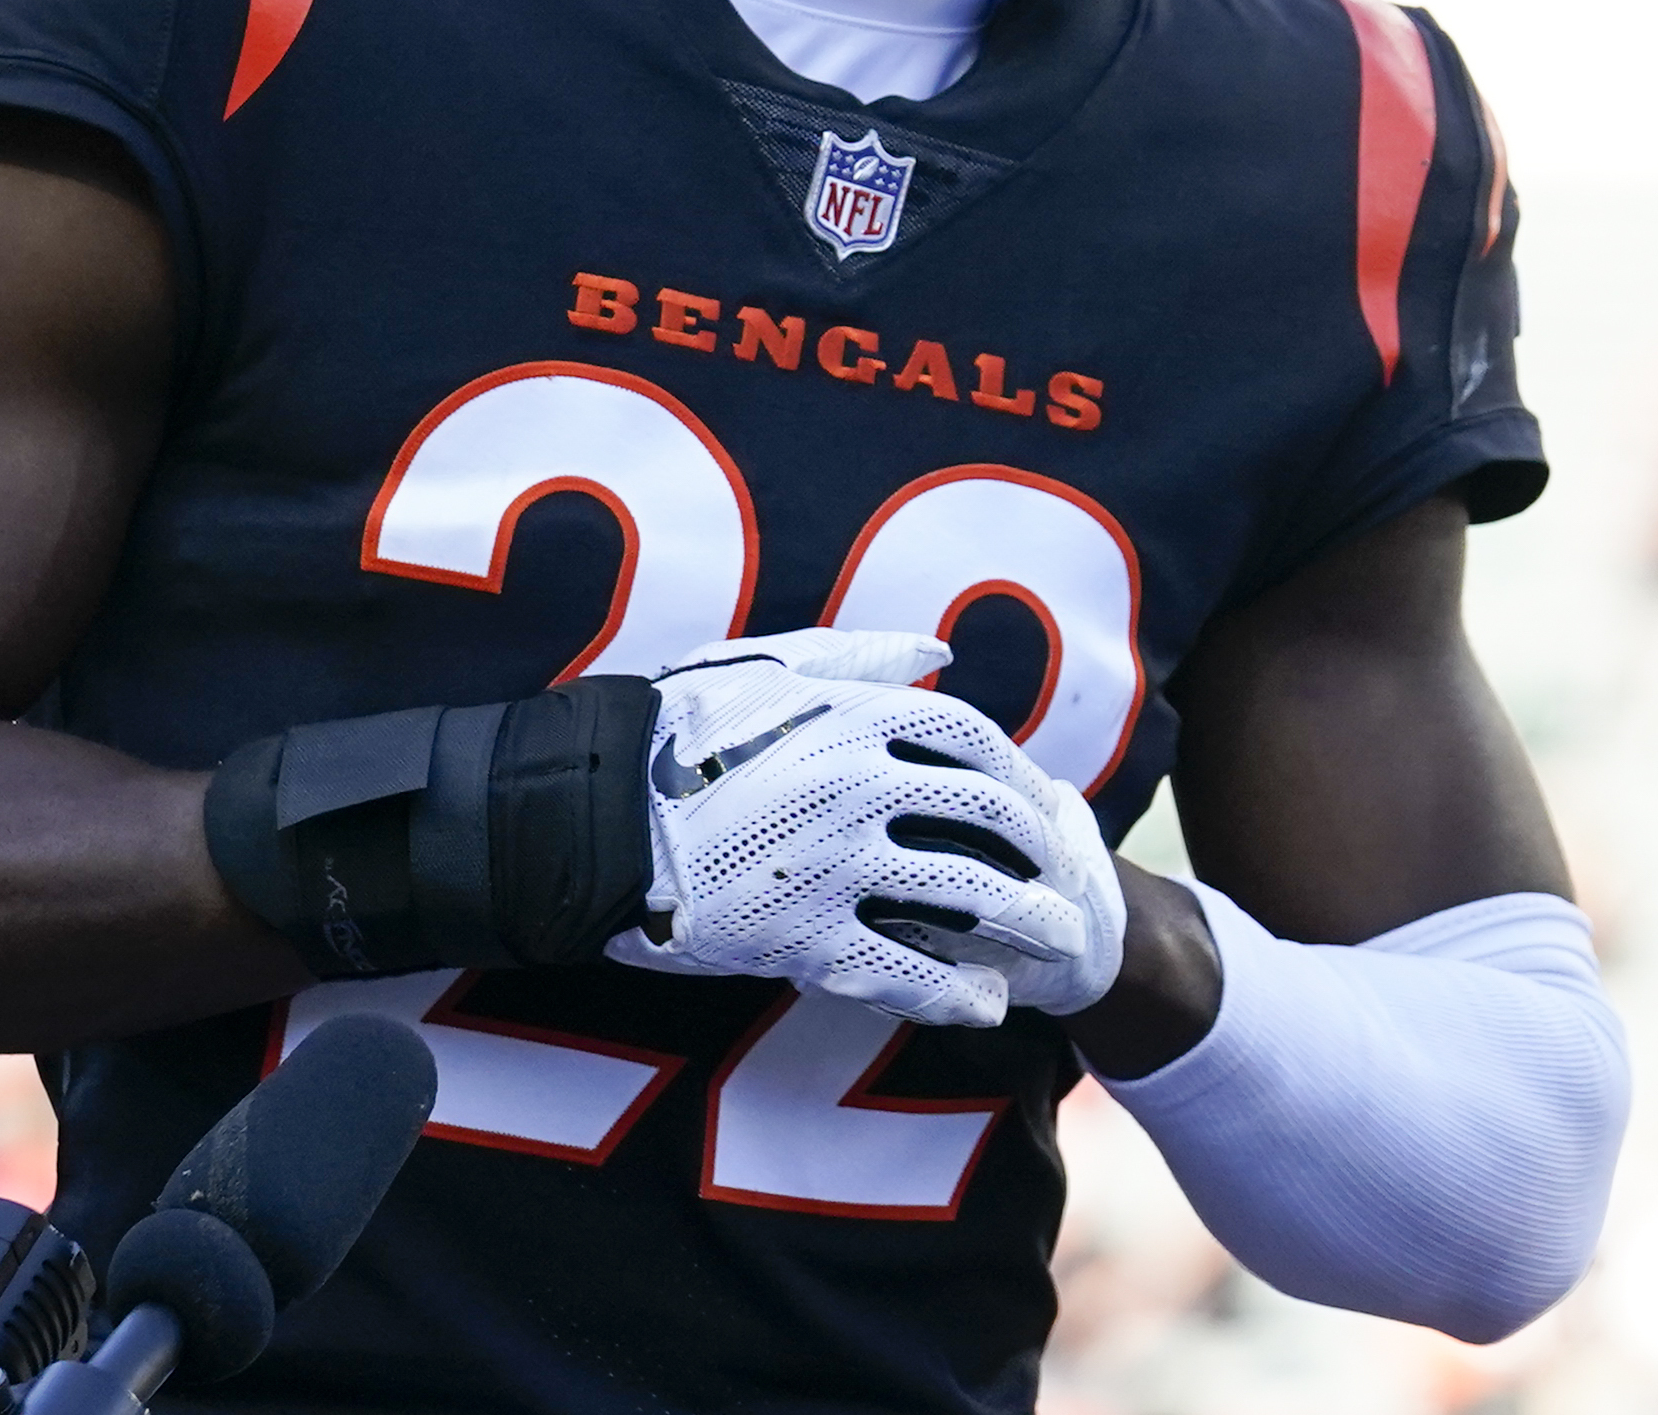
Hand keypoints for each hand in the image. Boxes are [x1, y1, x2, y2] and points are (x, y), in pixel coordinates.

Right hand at [606, 628, 1101, 1028]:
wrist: (585, 815)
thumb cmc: (673, 731)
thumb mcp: (767, 668)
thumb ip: (860, 656)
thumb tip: (939, 650)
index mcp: (852, 714)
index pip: (970, 739)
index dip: (1017, 772)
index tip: (1038, 802)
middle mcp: (858, 784)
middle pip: (989, 818)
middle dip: (1045, 855)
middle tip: (1072, 882)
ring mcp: (834, 863)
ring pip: (967, 898)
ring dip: (1029, 926)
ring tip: (1062, 949)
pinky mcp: (803, 935)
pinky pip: (904, 971)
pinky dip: (955, 994)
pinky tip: (988, 1007)